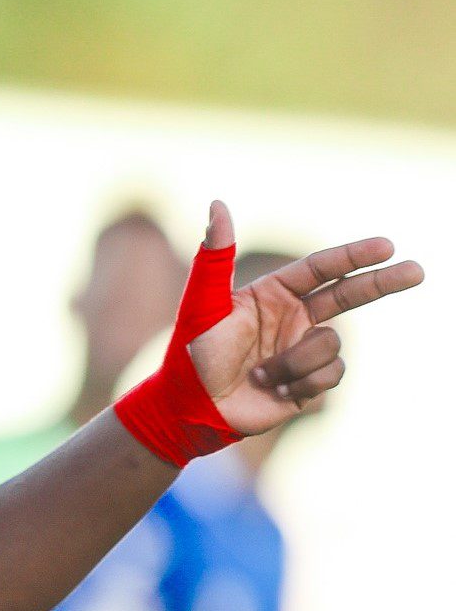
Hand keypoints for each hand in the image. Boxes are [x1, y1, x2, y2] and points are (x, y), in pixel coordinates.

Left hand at [188, 201, 423, 435]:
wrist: (193, 406)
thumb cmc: (193, 351)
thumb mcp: (203, 302)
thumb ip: (215, 256)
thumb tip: (218, 203)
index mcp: (273, 293)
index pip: (321, 268)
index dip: (353, 257)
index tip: (387, 246)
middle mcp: (294, 317)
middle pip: (349, 294)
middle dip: (382, 282)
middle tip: (417, 270)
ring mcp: (304, 348)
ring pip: (332, 344)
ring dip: (296, 361)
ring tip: (261, 373)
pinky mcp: (310, 381)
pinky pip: (330, 374)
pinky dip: (303, 382)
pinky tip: (276, 391)